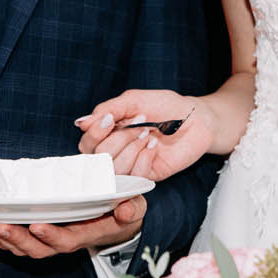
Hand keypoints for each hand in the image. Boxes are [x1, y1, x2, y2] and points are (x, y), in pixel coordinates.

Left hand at [0, 196, 145, 258]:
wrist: (118, 220)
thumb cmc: (124, 210)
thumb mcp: (135, 207)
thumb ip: (132, 208)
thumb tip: (126, 210)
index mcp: (86, 234)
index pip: (67, 240)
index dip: (51, 235)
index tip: (36, 225)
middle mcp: (65, 241)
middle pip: (38, 248)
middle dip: (16, 239)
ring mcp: (51, 240)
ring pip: (23, 247)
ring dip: (2, 239)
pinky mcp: (40, 235)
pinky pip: (17, 241)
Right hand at [76, 90, 211, 179]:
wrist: (196, 118)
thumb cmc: (166, 106)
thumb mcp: (134, 100)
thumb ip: (108, 110)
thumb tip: (80, 123)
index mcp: (109, 133)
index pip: (87, 144)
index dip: (94, 134)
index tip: (110, 120)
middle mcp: (117, 152)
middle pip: (98, 159)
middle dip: (118, 139)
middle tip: (140, 123)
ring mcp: (132, 166)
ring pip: (115, 169)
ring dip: (131, 148)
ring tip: (148, 133)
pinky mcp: (148, 176)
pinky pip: (136, 176)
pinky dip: (144, 157)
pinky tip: (154, 146)